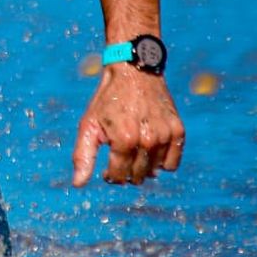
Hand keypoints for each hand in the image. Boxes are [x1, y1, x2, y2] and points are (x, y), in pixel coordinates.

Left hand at [71, 64, 184, 185]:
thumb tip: (78, 185)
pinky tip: (150, 149)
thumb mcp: (88, 124)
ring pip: (155, 171)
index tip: (107, 168)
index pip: (119, 177)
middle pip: (137, 176)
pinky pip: (172, 163)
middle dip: (126, 171)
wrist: (133, 71)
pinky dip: (162, 161)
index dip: (110, 176)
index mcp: (124, 139)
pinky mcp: (178, 131)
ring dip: (143, 166)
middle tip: (120, 156)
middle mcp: (148, 140)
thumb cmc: (107, 100)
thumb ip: (83, 156)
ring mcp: (165, 135)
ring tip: (134, 148)